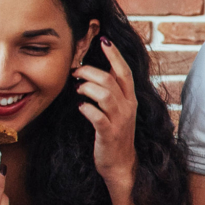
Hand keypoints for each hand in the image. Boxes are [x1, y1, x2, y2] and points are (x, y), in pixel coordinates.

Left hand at [72, 35, 139, 186]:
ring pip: (104, 94)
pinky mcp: (109, 134)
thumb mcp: (117, 110)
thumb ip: (110, 92)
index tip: (103, 40)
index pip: (124, 71)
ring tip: (77, 88)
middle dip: (90, 71)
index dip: (114, 54)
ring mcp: (119, 120)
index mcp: (130, 99)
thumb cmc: (114, 134)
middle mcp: (128, 107)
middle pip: (110, 79)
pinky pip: (96, 116)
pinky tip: (80, 107)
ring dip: (87, 88)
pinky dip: (86, 109)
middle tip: (75, 71)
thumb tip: (93, 72)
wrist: (121, 165)